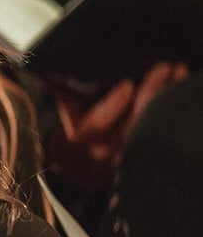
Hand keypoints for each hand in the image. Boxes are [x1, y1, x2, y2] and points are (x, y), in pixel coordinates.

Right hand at [51, 62, 188, 187]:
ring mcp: (132, 154)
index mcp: (83, 139)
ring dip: (169, 97)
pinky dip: (176, 107)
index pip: (99, 123)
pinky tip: (184, 87)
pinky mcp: (150, 154)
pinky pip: (165, 129)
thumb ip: (65, 96)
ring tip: (180, 71)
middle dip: (151, 93)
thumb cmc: (77, 133)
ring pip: (154, 126)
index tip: (127, 84)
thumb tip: (52, 70)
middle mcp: (109, 150)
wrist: (85, 169)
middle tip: (164, 67)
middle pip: (134, 123)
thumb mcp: (66, 118)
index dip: (113, 104)